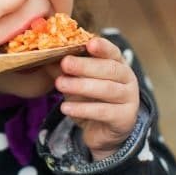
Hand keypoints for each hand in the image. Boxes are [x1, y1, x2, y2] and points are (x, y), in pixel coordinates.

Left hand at [53, 37, 138, 160]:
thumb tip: (46, 56)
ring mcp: (129, 98)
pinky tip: (65, 108)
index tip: (89, 43)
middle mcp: (127, 79)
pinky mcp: (125, 118)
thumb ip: (65, 69)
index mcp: (117, 64)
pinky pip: (104, 112)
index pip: (112, 51)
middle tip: (65, 63)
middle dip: (85, 65)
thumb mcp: (76, 81)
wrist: (101, 131)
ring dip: (81, 86)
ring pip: (107, 89)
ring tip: (60, 85)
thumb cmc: (90, 99)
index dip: (102, 47)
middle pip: (109, 68)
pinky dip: (83, 109)